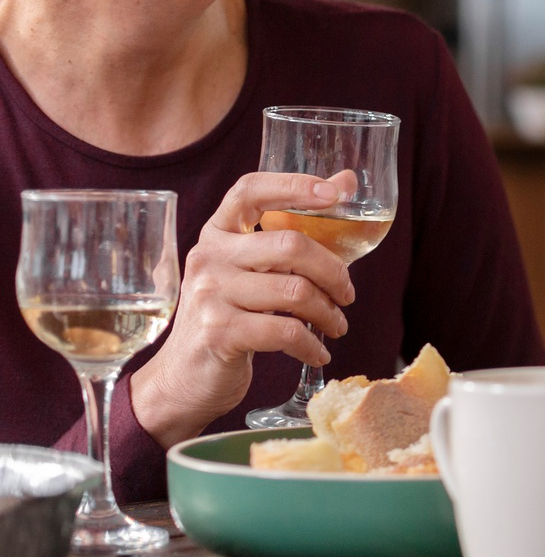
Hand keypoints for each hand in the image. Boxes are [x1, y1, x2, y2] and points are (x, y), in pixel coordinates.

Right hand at [129, 171, 358, 446]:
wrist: (186, 376)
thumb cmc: (233, 314)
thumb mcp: (256, 269)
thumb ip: (297, 228)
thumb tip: (347, 180)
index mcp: (217, 233)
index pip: (250, 190)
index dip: (293, 185)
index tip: (334, 193)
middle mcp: (208, 257)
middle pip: (290, 245)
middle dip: (334, 271)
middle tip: (347, 294)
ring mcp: (209, 295)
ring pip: (295, 290)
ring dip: (329, 313)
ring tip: (336, 325)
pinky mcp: (219, 332)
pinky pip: (286, 332)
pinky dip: (313, 345)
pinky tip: (319, 353)